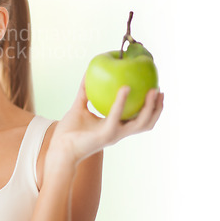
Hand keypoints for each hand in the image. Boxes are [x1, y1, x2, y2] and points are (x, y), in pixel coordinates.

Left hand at [47, 73, 163, 166]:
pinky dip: (122, 102)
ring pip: (140, 123)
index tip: (155, 91)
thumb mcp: (79, 107)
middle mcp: (118, 132)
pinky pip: (116, 116)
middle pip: (146, 123)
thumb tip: (87, 73)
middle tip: (159, 90)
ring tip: (151, 91)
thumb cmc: (69, 130)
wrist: (60, 147)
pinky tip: (125, 88)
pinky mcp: (106, 135)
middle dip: (157, 109)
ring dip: (149, 107)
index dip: (150, 108)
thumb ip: (84, 92)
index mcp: (115, 126)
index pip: (139, 119)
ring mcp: (114, 134)